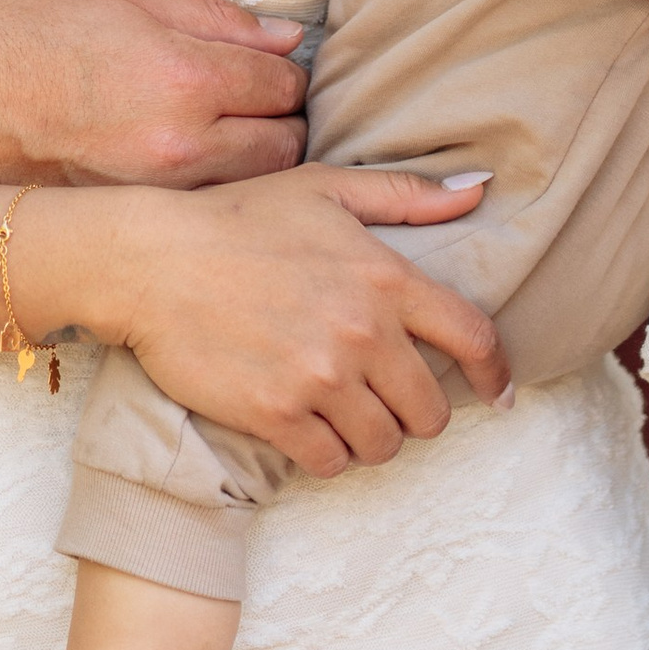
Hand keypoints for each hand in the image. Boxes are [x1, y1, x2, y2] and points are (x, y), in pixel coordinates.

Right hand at [0, 0, 306, 187]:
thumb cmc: (38, 33)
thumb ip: (216, 18)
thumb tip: (286, 39)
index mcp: (184, 75)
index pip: (283, 85)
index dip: (284, 73)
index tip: (266, 69)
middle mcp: (181, 144)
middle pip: (285, 148)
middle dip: (284, 124)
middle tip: (259, 106)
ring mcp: (158, 192)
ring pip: (254, 189)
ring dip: (258, 165)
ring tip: (232, 139)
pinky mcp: (135, 219)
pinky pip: (206, 209)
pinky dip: (217, 192)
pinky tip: (196, 169)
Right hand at [84, 167, 509, 475]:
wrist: (151, 260)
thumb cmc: (237, 218)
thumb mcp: (325, 188)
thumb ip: (408, 193)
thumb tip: (481, 189)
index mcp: (385, 276)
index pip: (473, 337)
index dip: (495, 374)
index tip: (497, 393)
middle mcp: (363, 332)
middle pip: (429, 410)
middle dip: (417, 412)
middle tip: (389, 400)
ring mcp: (320, 377)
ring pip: (383, 444)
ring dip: (372, 437)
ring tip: (348, 417)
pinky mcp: (276, 414)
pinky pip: (331, 461)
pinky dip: (328, 455)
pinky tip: (311, 431)